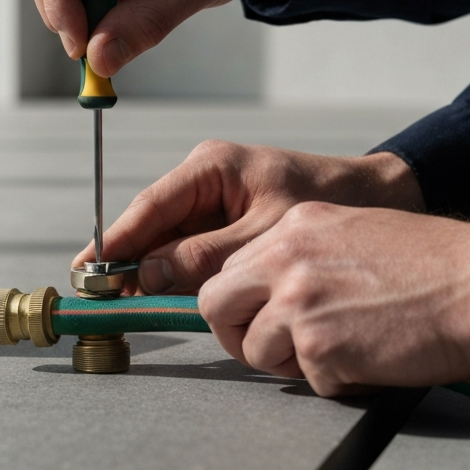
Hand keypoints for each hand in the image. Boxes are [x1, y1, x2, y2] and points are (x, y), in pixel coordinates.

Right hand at [72, 140, 424, 292]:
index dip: (115, 241)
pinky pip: (193, 252)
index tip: (86, 268)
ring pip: (170, 243)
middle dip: (127, 261)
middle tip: (97, 296)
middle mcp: (206, 182)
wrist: (383, 199)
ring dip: (150, 272)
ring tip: (120, 302)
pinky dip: (178, 276)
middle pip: (154, 227)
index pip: (151, 207)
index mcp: (212, 167)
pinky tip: (161, 298)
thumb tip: (149, 274)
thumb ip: (207, 256)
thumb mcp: (267, 233)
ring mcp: (216, 204)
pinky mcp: (230, 226)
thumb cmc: (330, 202)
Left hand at [198, 203, 469, 395]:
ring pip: (255, 350)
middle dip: (239, 334)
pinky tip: (373, 360)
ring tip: (339, 353)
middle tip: (274, 348)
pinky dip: (339, 381)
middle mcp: (285, 260)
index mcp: (291, 228)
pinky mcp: (322, 345)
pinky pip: (309, 380)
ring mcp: (300, 302)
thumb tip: (266, 294)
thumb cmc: (430, 262)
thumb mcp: (349, 231)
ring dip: (292, 363)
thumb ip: (300, 256)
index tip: (253, 320)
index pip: (228, 271)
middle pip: (216, 306)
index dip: (238, 303)